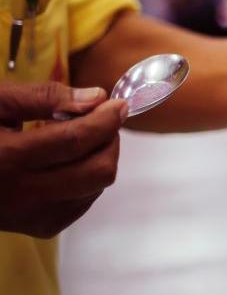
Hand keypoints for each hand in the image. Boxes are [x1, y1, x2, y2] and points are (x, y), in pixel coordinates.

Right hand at [0, 82, 127, 237]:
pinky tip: (65, 162)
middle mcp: (21, 194)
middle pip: (97, 171)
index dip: (105, 120)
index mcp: (6, 158)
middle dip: (109, 141)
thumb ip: (45, 97)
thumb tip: (96, 98)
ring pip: (96, 187)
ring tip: (73, 139)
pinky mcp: (41, 227)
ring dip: (99, 157)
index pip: (74, 141)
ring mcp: (32, 216)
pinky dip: (87, 177)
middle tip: (100, 120)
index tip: (118, 104)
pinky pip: (85, 201)